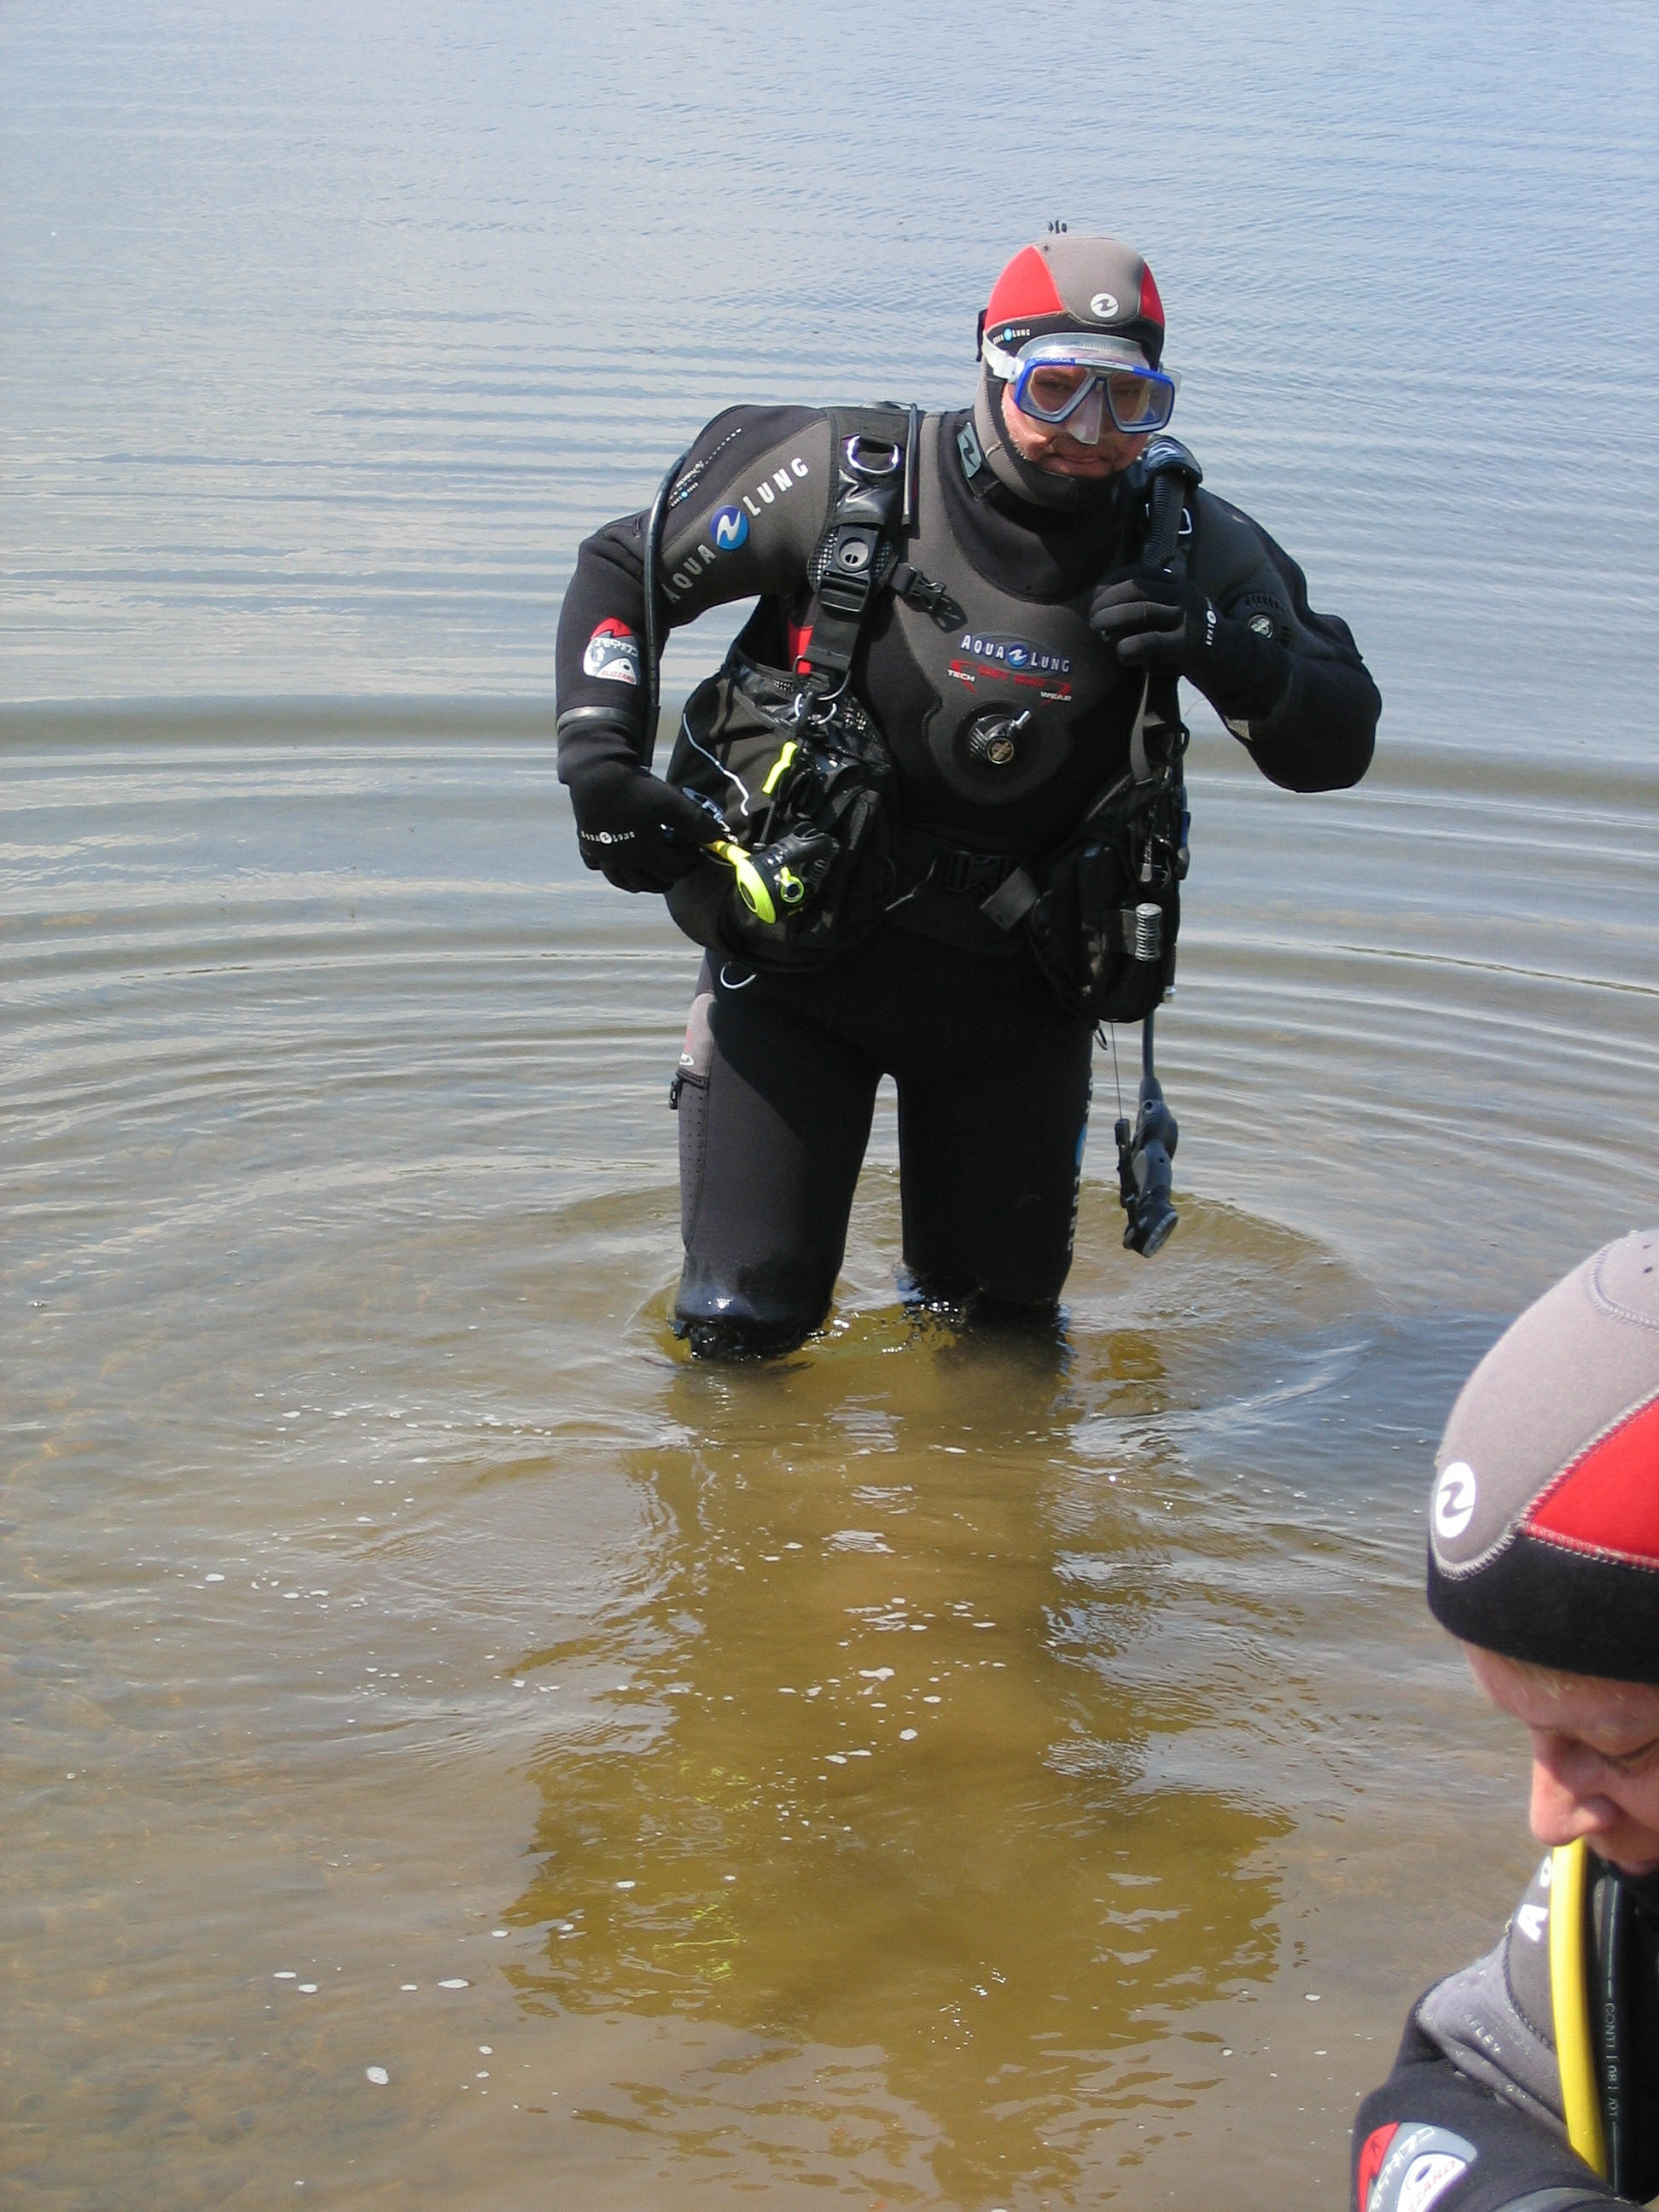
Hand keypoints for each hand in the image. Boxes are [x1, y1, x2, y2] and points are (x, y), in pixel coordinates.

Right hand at [565, 755, 717, 892]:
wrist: (598, 772)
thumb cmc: (639, 788)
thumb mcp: (674, 804)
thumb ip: (698, 824)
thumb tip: (721, 838)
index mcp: (645, 854)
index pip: (672, 872)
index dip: (688, 866)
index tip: (693, 855)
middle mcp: (622, 860)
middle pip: (645, 883)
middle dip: (664, 879)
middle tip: (674, 871)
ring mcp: (602, 854)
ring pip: (620, 880)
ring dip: (637, 882)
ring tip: (647, 874)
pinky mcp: (587, 842)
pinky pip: (596, 865)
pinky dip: (608, 867)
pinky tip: (616, 858)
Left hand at [1089, 568, 1286, 719]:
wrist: (1233, 660)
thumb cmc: (1190, 637)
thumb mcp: (1171, 614)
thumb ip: (1145, 607)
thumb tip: (1102, 612)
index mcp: (1177, 583)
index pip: (1138, 572)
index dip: (1112, 582)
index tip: (1095, 596)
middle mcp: (1183, 593)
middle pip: (1135, 588)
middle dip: (1107, 601)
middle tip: (1092, 618)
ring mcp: (1187, 617)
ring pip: (1141, 610)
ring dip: (1112, 620)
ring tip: (1099, 631)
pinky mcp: (1189, 644)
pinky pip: (1152, 642)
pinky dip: (1130, 647)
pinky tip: (1122, 653)